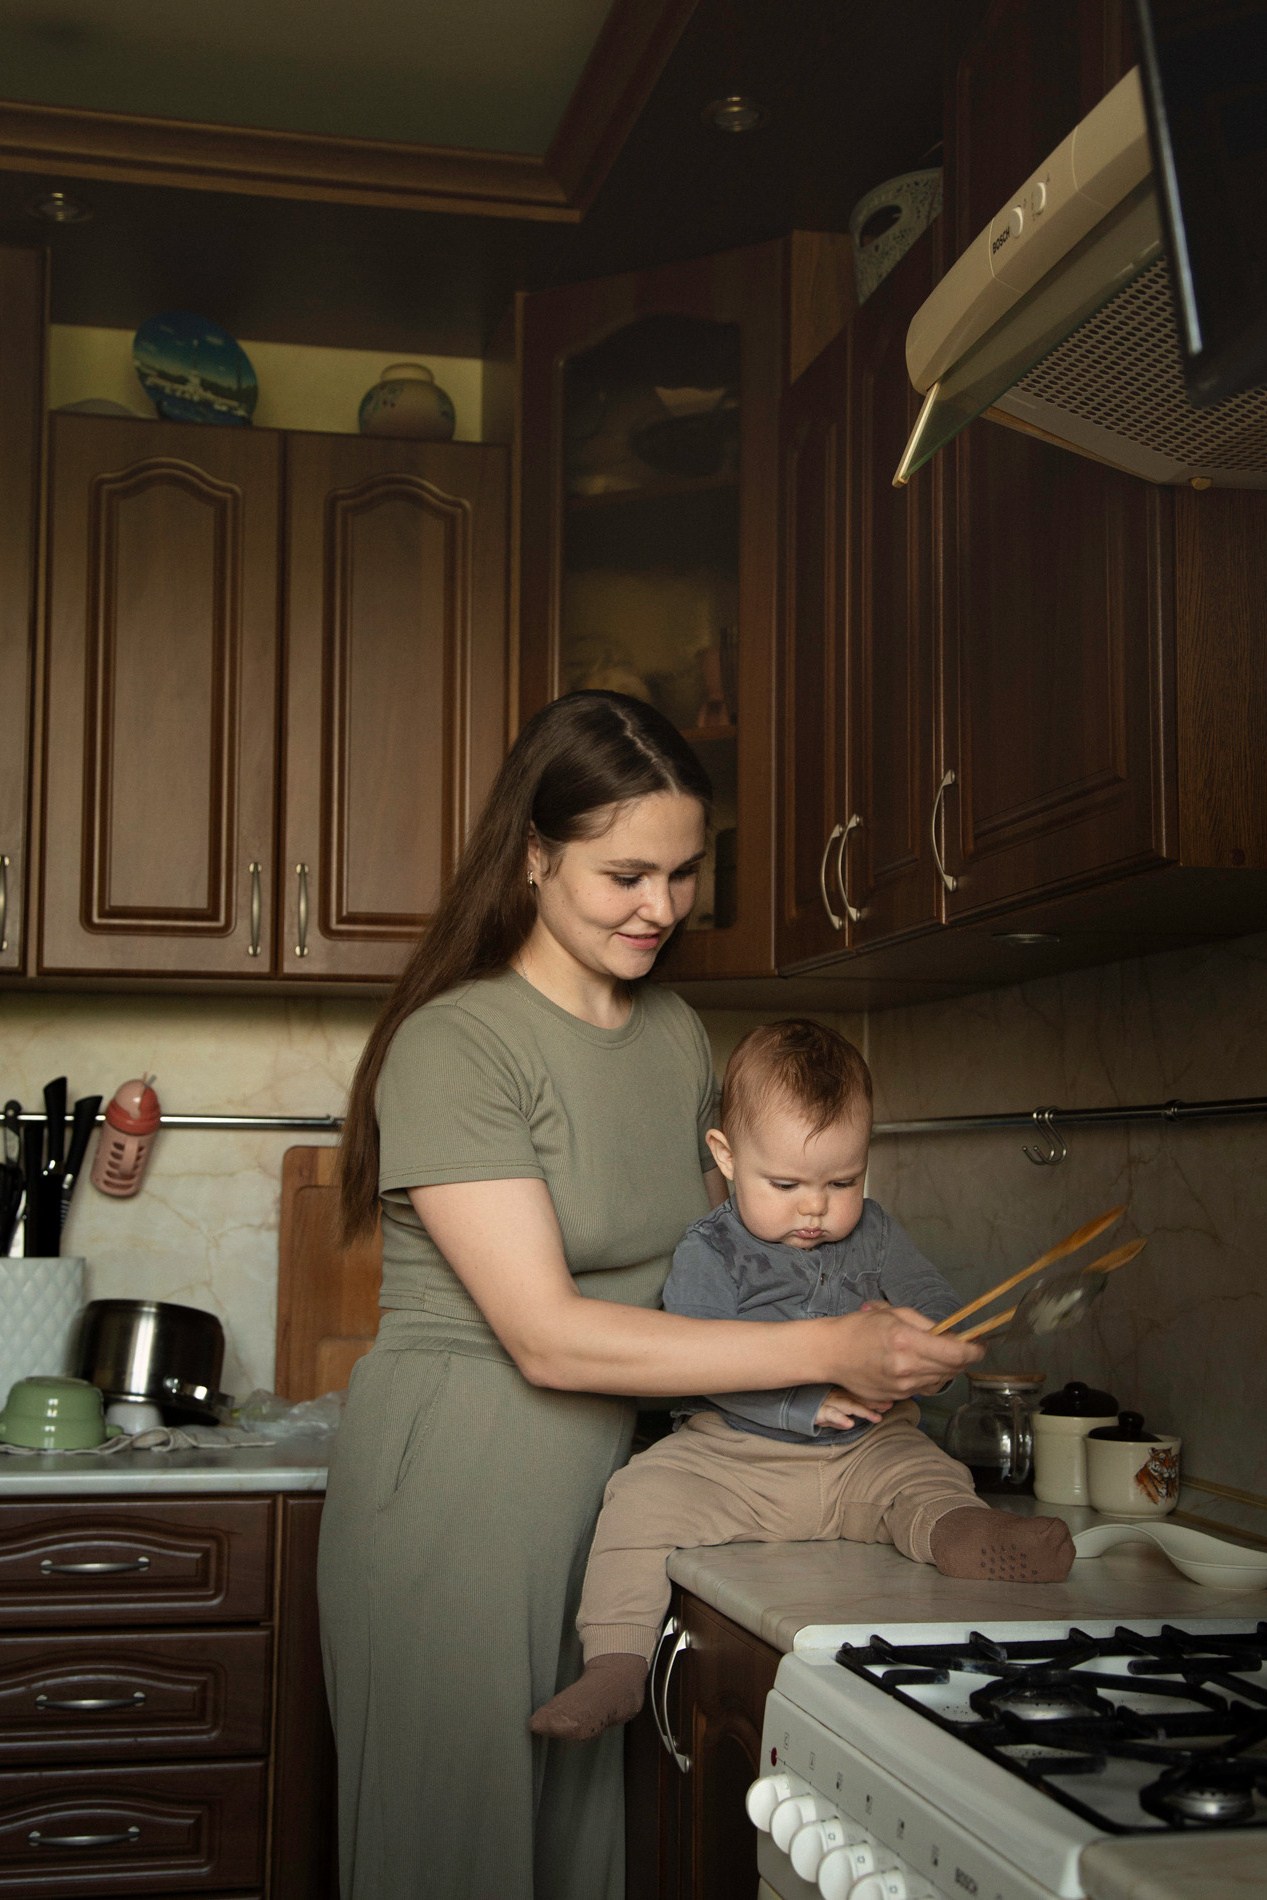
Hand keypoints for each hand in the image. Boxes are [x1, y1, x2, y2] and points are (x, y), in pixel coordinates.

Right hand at [813, 1387, 892, 1430]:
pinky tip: (849, 1423)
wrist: (789, 1405)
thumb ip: (839, 1418)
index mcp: (839, 1394)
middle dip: (874, 1403)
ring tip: (876, 1418)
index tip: (891, 1401)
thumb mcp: (828, 1412)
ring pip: (848, 1405)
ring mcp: (828, 1402)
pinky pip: (831, 1414)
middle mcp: (836, 1396)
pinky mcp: (818, 1411)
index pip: (860, 1395)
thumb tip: (850, 1423)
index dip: (875, 1399)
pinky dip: (840, 1419)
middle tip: (889, 1406)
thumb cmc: (810, 1407)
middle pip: (858, 1398)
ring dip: (863, 1411)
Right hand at [824, 1304, 982, 1402]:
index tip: (980, 1344)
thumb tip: (951, 1335)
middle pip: (953, 1368)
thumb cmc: (859, 1328)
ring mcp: (902, 1386)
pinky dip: (931, 1377)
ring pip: (941, 1380)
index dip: (975, 1350)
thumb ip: (926, 1324)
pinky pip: (925, 1388)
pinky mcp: (897, 1397)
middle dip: (963, 1357)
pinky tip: (921, 1366)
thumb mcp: (894, 1313)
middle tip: (963, 1345)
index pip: (956, 1352)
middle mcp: (907, 1368)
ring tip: (938, 1354)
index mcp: (907, 1342)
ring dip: (947, 1368)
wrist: (830, 1353)